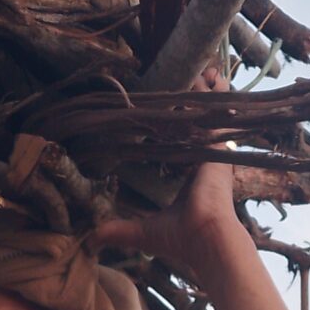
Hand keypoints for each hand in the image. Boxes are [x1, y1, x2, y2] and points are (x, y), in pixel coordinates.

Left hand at [92, 71, 249, 283]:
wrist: (206, 240)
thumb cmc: (181, 239)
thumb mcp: (143, 232)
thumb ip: (119, 230)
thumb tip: (92, 239)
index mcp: (194, 178)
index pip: (187, 144)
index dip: (183, 127)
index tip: (176, 111)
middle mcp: (207, 162)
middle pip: (202, 123)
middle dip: (201, 102)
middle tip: (200, 79)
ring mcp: (215, 153)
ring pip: (210, 114)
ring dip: (207, 92)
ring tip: (207, 69)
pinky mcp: (218, 146)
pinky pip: (211, 111)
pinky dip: (209, 92)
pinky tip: (207, 72)